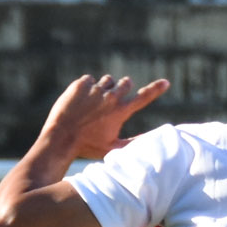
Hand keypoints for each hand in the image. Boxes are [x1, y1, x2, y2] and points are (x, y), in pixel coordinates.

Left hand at [41, 74, 170, 161]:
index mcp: (121, 112)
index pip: (144, 97)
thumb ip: (134, 142)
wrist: (60, 138)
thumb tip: (154, 140)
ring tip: (94, 102)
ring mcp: (95, 90)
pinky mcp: (80, 85)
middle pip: (126, 83)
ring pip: (107, 80)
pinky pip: (89, 79)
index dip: (156, 89)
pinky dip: (87, 87)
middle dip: (123, 88)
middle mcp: (111, 98)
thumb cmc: (88, 146)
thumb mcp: (115, 147)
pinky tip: (80, 100)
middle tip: (113, 98)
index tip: (166, 82)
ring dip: (105, 88)